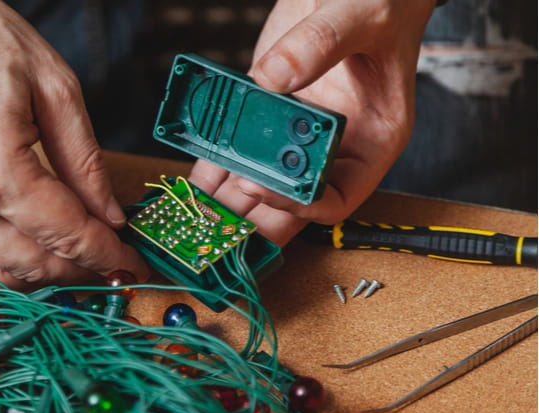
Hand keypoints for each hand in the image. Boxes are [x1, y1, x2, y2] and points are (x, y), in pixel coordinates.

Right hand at [0, 0, 147, 289]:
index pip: (66, 234)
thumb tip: (111, 216)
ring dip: (37, 280)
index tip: (131, 267)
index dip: (107, 256)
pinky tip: (19, 261)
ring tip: (70, 265)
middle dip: (79, 272)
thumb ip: (86, 164)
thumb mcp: (57, 90)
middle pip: (32, 265)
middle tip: (110, 268)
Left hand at [189, 0, 436, 245]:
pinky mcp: (268, 109)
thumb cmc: (385, 0)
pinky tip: (192, 176)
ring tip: (195, 213)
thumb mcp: (364, 16)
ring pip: (262, 181)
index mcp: (373, 139)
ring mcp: (298, 129)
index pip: (338, 197)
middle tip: (217, 226)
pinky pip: (240, 146)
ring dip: (228, 197)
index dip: (300, 205)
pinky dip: (215, 162)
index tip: (264, 189)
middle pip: (293, 202)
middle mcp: (336, 144)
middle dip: (255, 215)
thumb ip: (322, 43)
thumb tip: (275, 77)